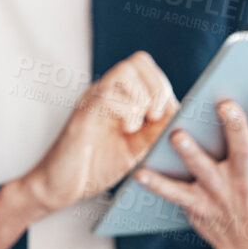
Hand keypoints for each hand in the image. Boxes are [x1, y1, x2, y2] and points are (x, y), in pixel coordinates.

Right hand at [0, 52, 176, 248]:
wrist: (59, 187)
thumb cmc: (97, 167)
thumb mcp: (139, 147)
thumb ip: (158, 130)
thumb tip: (188, 117)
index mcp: (119, 96)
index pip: (147, 68)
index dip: (163, 87)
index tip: (163, 115)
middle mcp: (105, 91)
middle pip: (139, 61)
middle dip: (157, 88)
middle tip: (154, 116)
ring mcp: (92, 100)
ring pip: (126, 72)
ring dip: (141, 98)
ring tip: (138, 125)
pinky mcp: (83, 114)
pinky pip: (109, 95)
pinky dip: (127, 112)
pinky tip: (126, 130)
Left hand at [137, 87, 247, 248]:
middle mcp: (246, 176)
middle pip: (242, 148)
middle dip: (235, 126)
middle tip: (226, 102)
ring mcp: (221, 191)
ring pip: (205, 169)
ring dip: (191, 153)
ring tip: (177, 134)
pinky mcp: (198, 205)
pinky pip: (175, 194)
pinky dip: (158, 185)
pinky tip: (140, 173)